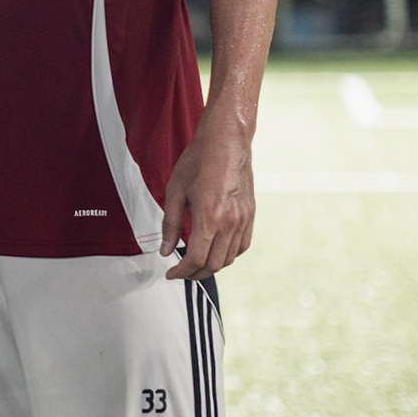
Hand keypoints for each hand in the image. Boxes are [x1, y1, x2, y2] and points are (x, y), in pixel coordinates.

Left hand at [160, 126, 254, 279]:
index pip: (196, 258)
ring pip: (229, 258)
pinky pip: (242, 246)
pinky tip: (215, 251)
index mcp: (209, 216)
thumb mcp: (175, 191)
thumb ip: (170, 225)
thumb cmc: (199, 161)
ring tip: (195, 264)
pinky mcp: (251, 215)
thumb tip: (166, 249)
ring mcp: (243, 219)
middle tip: (181, 272)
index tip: (171, 273)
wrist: (226, 142)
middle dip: (195, 274)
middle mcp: (230, 221)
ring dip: (211, 266)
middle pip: (214, 264)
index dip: (182, 272)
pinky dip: (228, 255)